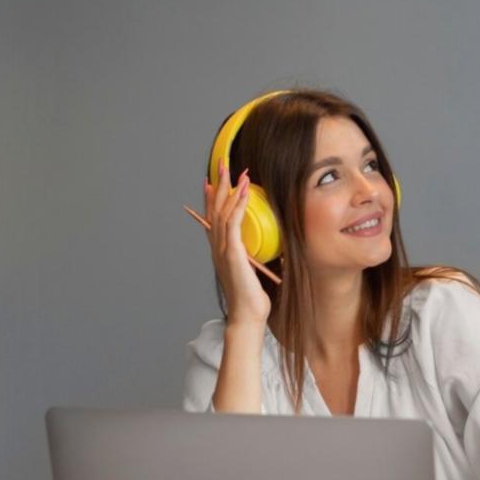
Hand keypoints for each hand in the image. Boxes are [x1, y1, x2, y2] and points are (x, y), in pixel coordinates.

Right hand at [204, 162, 270, 326]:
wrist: (248, 315)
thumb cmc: (252, 297)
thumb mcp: (253, 270)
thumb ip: (254, 255)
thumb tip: (266, 246)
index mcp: (221, 250)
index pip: (213, 217)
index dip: (212, 198)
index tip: (213, 181)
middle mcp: (218, 247)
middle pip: (215, 208)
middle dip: (218, 184)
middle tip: (221, 164)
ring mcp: (223, 249)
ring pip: (222, 211)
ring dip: (229, 188)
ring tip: (235, 170)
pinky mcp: (233, 253)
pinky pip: (233, 223)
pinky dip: (237, 205)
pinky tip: (244, 191)